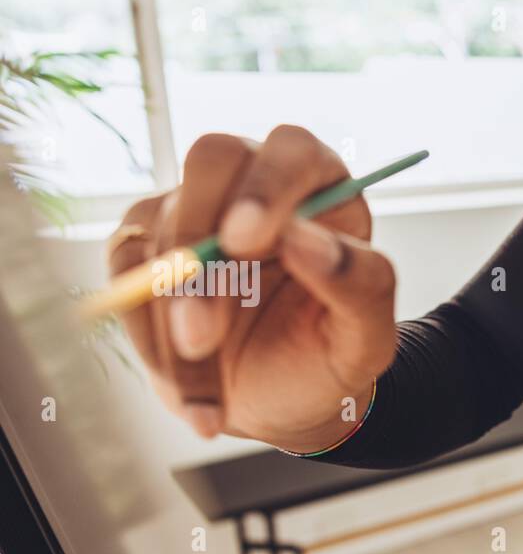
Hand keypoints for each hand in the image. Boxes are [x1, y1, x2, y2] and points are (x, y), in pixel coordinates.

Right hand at [107, 126, 397, 451]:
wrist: (278, 403)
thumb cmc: (328, 360)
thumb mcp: (365, 342)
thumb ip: (360, 287)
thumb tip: (305, 240)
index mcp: (322, 191)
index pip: (295, 149)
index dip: (267, 185)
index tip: (244, 242)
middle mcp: (256, 184)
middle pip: (213, 160)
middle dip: (200, 243)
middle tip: (202, 331)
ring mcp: (194, 208)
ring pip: (164, 224)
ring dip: (176, 309)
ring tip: (207, 380)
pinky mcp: (145, 244)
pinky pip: (127, 269)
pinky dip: (150, 332)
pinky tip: (190, 380)